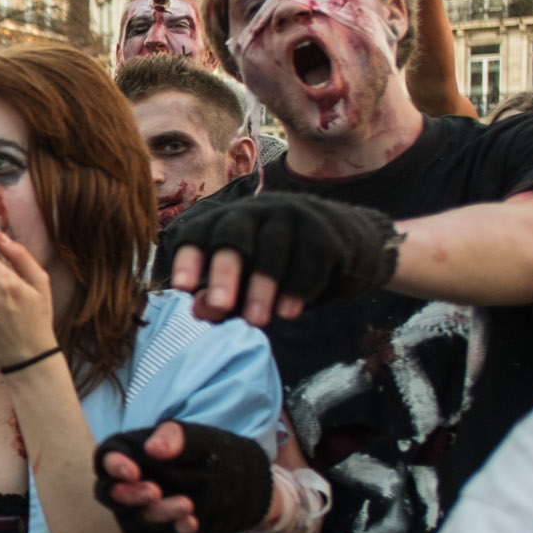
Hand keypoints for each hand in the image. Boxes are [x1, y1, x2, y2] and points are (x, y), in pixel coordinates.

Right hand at [93, 421, 275, 532]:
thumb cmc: (201, 453)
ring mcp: (138, 514)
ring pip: (136, 521)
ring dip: (158, 514)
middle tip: (155, 491)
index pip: (106, 460)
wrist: (232, 481)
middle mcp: (126, 488)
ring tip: (186, 505)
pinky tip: (192, 524)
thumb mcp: (193, 437)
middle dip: (131, 496)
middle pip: (113, 495)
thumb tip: (154, 449)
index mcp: (127, 457)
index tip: (133, 470)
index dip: (114, 466)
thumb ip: (174, 436)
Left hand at [166, 193, 398, 324]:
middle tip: (220, 306)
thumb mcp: (250, 285)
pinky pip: (308, 260)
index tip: (181, 288)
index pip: (198, 232)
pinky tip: (289, 312)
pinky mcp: (323, 230)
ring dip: (262, 289)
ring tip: (257, 322)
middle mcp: (256, 210)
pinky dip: (297, 288)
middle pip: (232, 236)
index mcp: (228, 220)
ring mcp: (291, 215)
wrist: (351, 248)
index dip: (188, 258)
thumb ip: (223, 297)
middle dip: (224, 272)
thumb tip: (199, 310)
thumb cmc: (286, 269)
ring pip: (271, 250)